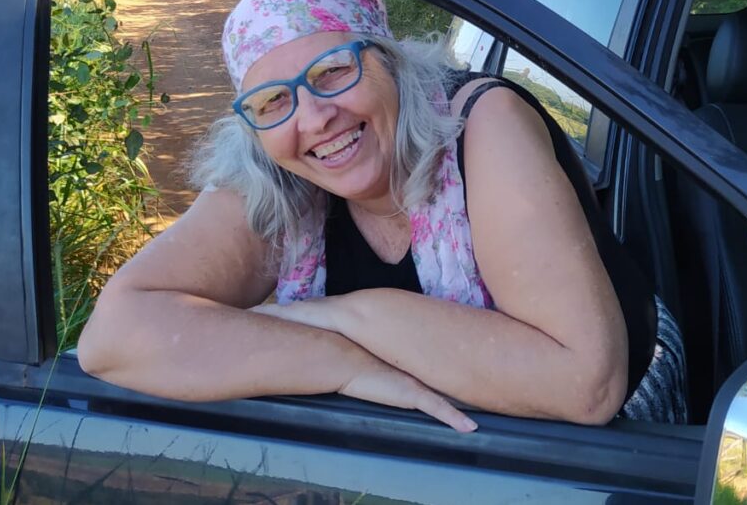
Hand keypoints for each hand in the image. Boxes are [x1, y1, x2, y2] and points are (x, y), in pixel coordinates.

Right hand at [251, 300, 476, 431]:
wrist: (323, 351)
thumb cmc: (314, 347)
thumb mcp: (314, 340)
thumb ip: (296, 328)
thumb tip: (265, 319)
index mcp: (385, 353)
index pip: (411, 357)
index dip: (429, 360)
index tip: (447, 365)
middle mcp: (400, 363)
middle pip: (434, 371)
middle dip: (455, 378)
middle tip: (481, 389)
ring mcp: (405, 378)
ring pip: (440, 392)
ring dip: (459, 404)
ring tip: (479, 416)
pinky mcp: (406, 392)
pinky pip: (435, 406)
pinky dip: (452, 416)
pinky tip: (470, 427)